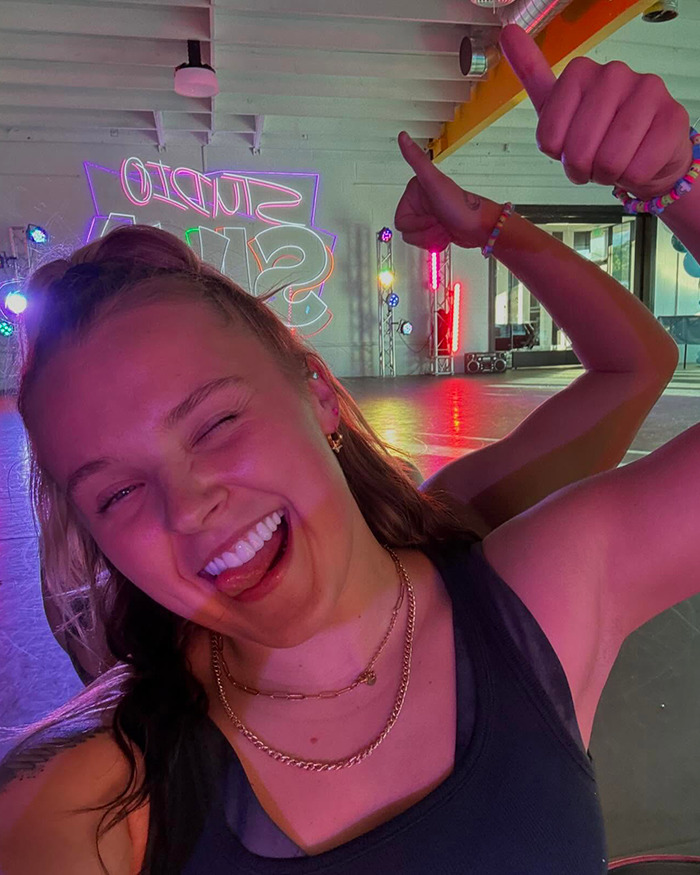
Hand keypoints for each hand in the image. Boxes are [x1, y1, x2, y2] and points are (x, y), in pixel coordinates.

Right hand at [394, 132, 501, 251]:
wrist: (480, 226)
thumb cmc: (461, 205)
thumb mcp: (435, 182)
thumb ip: (417, 159)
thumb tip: (403, 136)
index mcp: (415, 191)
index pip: (400, 220)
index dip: (417, 224)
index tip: (431, 215)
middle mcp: (420, 202)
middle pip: (408, 231)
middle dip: (426, 232)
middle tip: (440, 222)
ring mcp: (427, 216)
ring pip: (416, 239)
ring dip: (432, 237)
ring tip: (445, 228)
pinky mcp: (434, 228)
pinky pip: (424, 243)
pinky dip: (436, 242)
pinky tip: (446, 233)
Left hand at [500, 24, 691, 198]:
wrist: (646, 154)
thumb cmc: (597, 135)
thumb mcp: (557, 110)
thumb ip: (532, 74)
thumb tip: (507, 33)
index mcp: (579, 72)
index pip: (549, 138)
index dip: (558, 156)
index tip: (568, 148)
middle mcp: (613, 73)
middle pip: (578, 150)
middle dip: (583, 169)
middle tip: (593, 162)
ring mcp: (647, 90)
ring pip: (609, 161)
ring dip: (608, 175)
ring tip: (615, 162)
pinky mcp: (673, 117)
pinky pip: (637, 169)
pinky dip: (633, 178)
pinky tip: (639, 161)